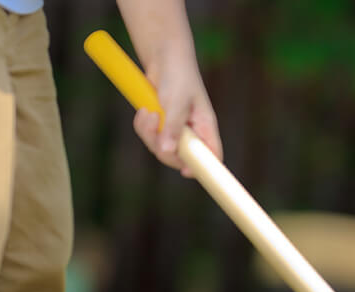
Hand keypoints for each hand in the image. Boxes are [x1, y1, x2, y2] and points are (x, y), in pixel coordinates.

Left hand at [133, 51, 221, 175]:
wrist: (164, 57)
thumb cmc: (178, 75)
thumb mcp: (176, 101)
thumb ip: (173, 127)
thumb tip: (167, 151)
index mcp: (205, 128)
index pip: (212, 157)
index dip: (202, 168)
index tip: (185, 171)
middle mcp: (193, 134)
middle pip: (180, 159)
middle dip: (162, 146)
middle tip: (155, 122)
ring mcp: (177, 132)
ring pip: (161, 149)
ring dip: (149, 133)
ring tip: (148, 111)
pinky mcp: (162, 127)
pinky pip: (150, 139)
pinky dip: (143, 127)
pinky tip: (144, 111)